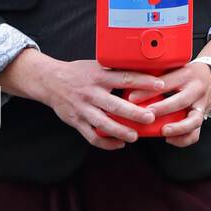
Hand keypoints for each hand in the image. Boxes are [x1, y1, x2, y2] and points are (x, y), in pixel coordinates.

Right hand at [0, 48, 166, 148]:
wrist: (49, 81)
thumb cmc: (80, 72)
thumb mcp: (98, 66)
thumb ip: (117, 71)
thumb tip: (146, 68)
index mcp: (99, 76)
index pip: (125, 78)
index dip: (144, 82)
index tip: (161, 86)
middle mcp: (91, 93)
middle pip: (114, 105)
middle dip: (134, 113)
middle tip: (150, 118)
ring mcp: (82, 109)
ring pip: (102, 124)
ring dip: (120, 131)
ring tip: (135, 137)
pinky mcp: (75, 121)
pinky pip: (91, 135)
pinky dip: (105, 142)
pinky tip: (119, 144)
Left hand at [131, 61, 210, 147]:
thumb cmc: (188, 74)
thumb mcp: (176, 67)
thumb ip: (158, 75)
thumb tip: (131, 81)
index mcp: (186, 75)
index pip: (166, 82)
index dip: (149, 91)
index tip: (132, 98)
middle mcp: (195, 90)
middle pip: (181, 100)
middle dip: (163, 109)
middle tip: (147, 114)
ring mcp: (201, 105)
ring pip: (194, 119)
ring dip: (178, 127)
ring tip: (164, 131)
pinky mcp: (202, 117)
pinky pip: (195, 132)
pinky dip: (183, 139)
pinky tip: (169, 139)